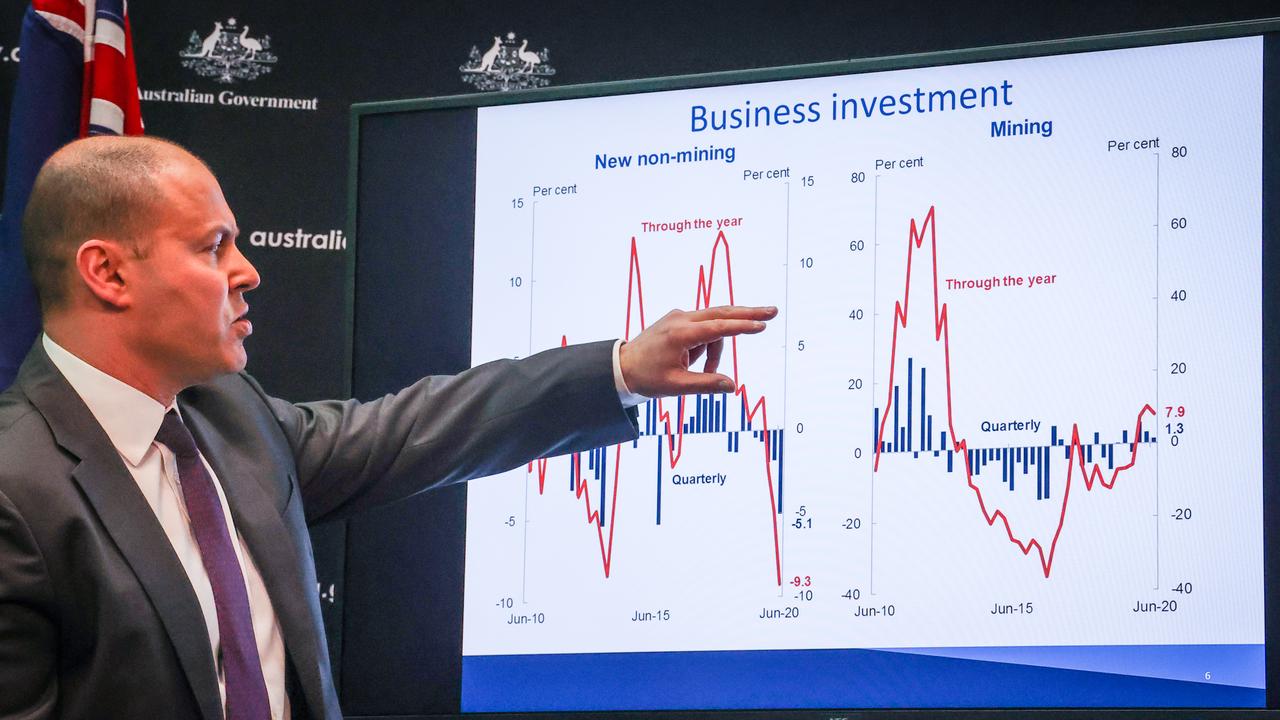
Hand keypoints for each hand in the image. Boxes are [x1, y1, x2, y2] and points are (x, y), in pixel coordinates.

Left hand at [618, 305, 776, 397]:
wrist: (622, 367)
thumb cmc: (646, 378)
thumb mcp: (676, 386)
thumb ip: (705, 385)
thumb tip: (732, 386)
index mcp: (681, 334)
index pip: (719, 327)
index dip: (742, 327)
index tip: (762, 325)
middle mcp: (681, 319)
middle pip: (721, 313)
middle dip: (748, 314)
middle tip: (772, 312)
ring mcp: (679, 317)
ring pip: (713, 325)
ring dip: (717, 348)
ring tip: (705, 372)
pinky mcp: (678, 321)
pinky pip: (703, 329)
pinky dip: (708, 344)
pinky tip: (694, 362)